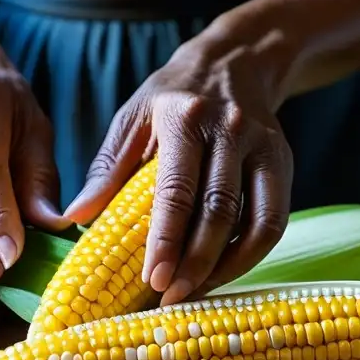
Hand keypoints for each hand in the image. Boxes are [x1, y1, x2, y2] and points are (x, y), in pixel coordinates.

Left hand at [65, 35, 293, 304]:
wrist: (235, 61)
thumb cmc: (172, 98)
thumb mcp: (132, 118)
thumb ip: (107, 169)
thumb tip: (75, 218)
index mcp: (184, 117)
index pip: (177, 189)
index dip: (167, 239)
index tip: (153, 279)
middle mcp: (230, 129)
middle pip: (219, 211)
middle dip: (195, 263)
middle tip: (170, 297)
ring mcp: (263, 147)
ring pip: (255, 221)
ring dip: (227, 266)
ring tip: (196, 293)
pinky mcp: (284, 163)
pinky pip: (274, 221)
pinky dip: (251, 254)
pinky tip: (224, 273)